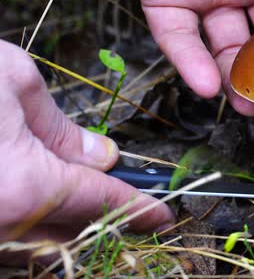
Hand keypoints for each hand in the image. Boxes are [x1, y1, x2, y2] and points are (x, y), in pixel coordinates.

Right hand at [0, 41, 174, 264]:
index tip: (162, 214)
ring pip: (38, 246)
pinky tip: (33, 198)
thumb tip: (101, 155)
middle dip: (106, 219)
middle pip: (75, 234)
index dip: (140, 208)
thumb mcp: (13, 81)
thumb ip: (63, 127)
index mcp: (24, 188)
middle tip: (127, 201)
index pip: (105, 204)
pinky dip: (30, 225)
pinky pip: (6, 242)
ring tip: (79, 194)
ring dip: (67, 224)